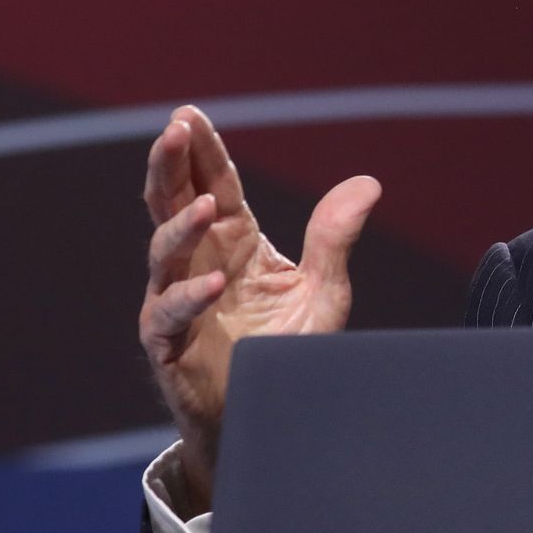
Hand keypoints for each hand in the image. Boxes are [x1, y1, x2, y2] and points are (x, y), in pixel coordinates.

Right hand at [137, 105, 379, 513]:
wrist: (277, 418)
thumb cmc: (292, 350)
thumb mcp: (324, 290)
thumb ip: (335, 238)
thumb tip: (368, 183)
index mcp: (234, 242)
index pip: (213, 185)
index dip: (201, 152)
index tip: (189, 115)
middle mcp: (200, 263)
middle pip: (172, 204)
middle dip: (170, 167)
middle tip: (174, 132)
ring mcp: (178, 302)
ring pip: (164, 254)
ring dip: (181, 227)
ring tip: (205, 207)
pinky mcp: (170, 345)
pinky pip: (169, 316)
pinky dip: (190, 297)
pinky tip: (214, 284)